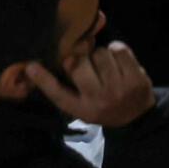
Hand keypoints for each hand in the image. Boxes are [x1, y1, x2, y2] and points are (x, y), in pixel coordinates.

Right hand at [22, 40, 156, 128]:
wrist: (136, 117)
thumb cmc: (102, 105)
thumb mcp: (81, 104)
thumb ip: (67, 85)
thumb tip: (54, 58)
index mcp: (81, 109)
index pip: (58, 93)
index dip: (43, 79)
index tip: (31, 66)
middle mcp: (98, 101)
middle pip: (78, 64)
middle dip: (82, 58)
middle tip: (90, 66)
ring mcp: (119, 90)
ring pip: (100, 53)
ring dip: (101, 54)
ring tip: (107, 67)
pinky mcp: (137, 79)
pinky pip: (119, 49)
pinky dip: (117, 50)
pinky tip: (119, 62)